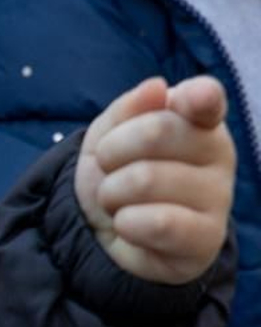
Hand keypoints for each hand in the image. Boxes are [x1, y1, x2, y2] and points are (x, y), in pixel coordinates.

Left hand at [75, 76, 234, 284]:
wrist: (107, 234)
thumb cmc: (116, 175)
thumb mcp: (108, 135)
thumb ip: (128, 108)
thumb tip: (157, 88)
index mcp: (197, 121)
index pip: (207, 98)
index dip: (198, 96)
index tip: (190, 100)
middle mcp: (218, 155)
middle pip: (156, 131)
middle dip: (111, 152)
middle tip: (110, 169)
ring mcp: (218, 198)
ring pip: (145, 179)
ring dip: (112, 193)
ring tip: (119, 202)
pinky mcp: (207, 238)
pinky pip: (159, 224)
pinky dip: (126, 223)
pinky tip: (130, 226)